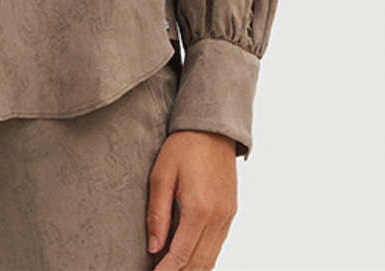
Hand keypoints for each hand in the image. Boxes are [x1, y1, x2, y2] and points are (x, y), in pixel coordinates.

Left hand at [146, 130, 236, 269]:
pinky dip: (204, 258)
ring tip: (172, 270)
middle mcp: (218, 218)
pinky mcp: (231, 212)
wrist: (211, 128)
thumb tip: (154, 247)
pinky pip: (219, 245)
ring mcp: (228, 216)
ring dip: (192, 269)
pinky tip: (190, 259)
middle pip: (198, 263)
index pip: (181, 255)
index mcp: (199, 209)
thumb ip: (158, 214)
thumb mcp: (161, 176)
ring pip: (211, 258)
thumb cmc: (183, 147)